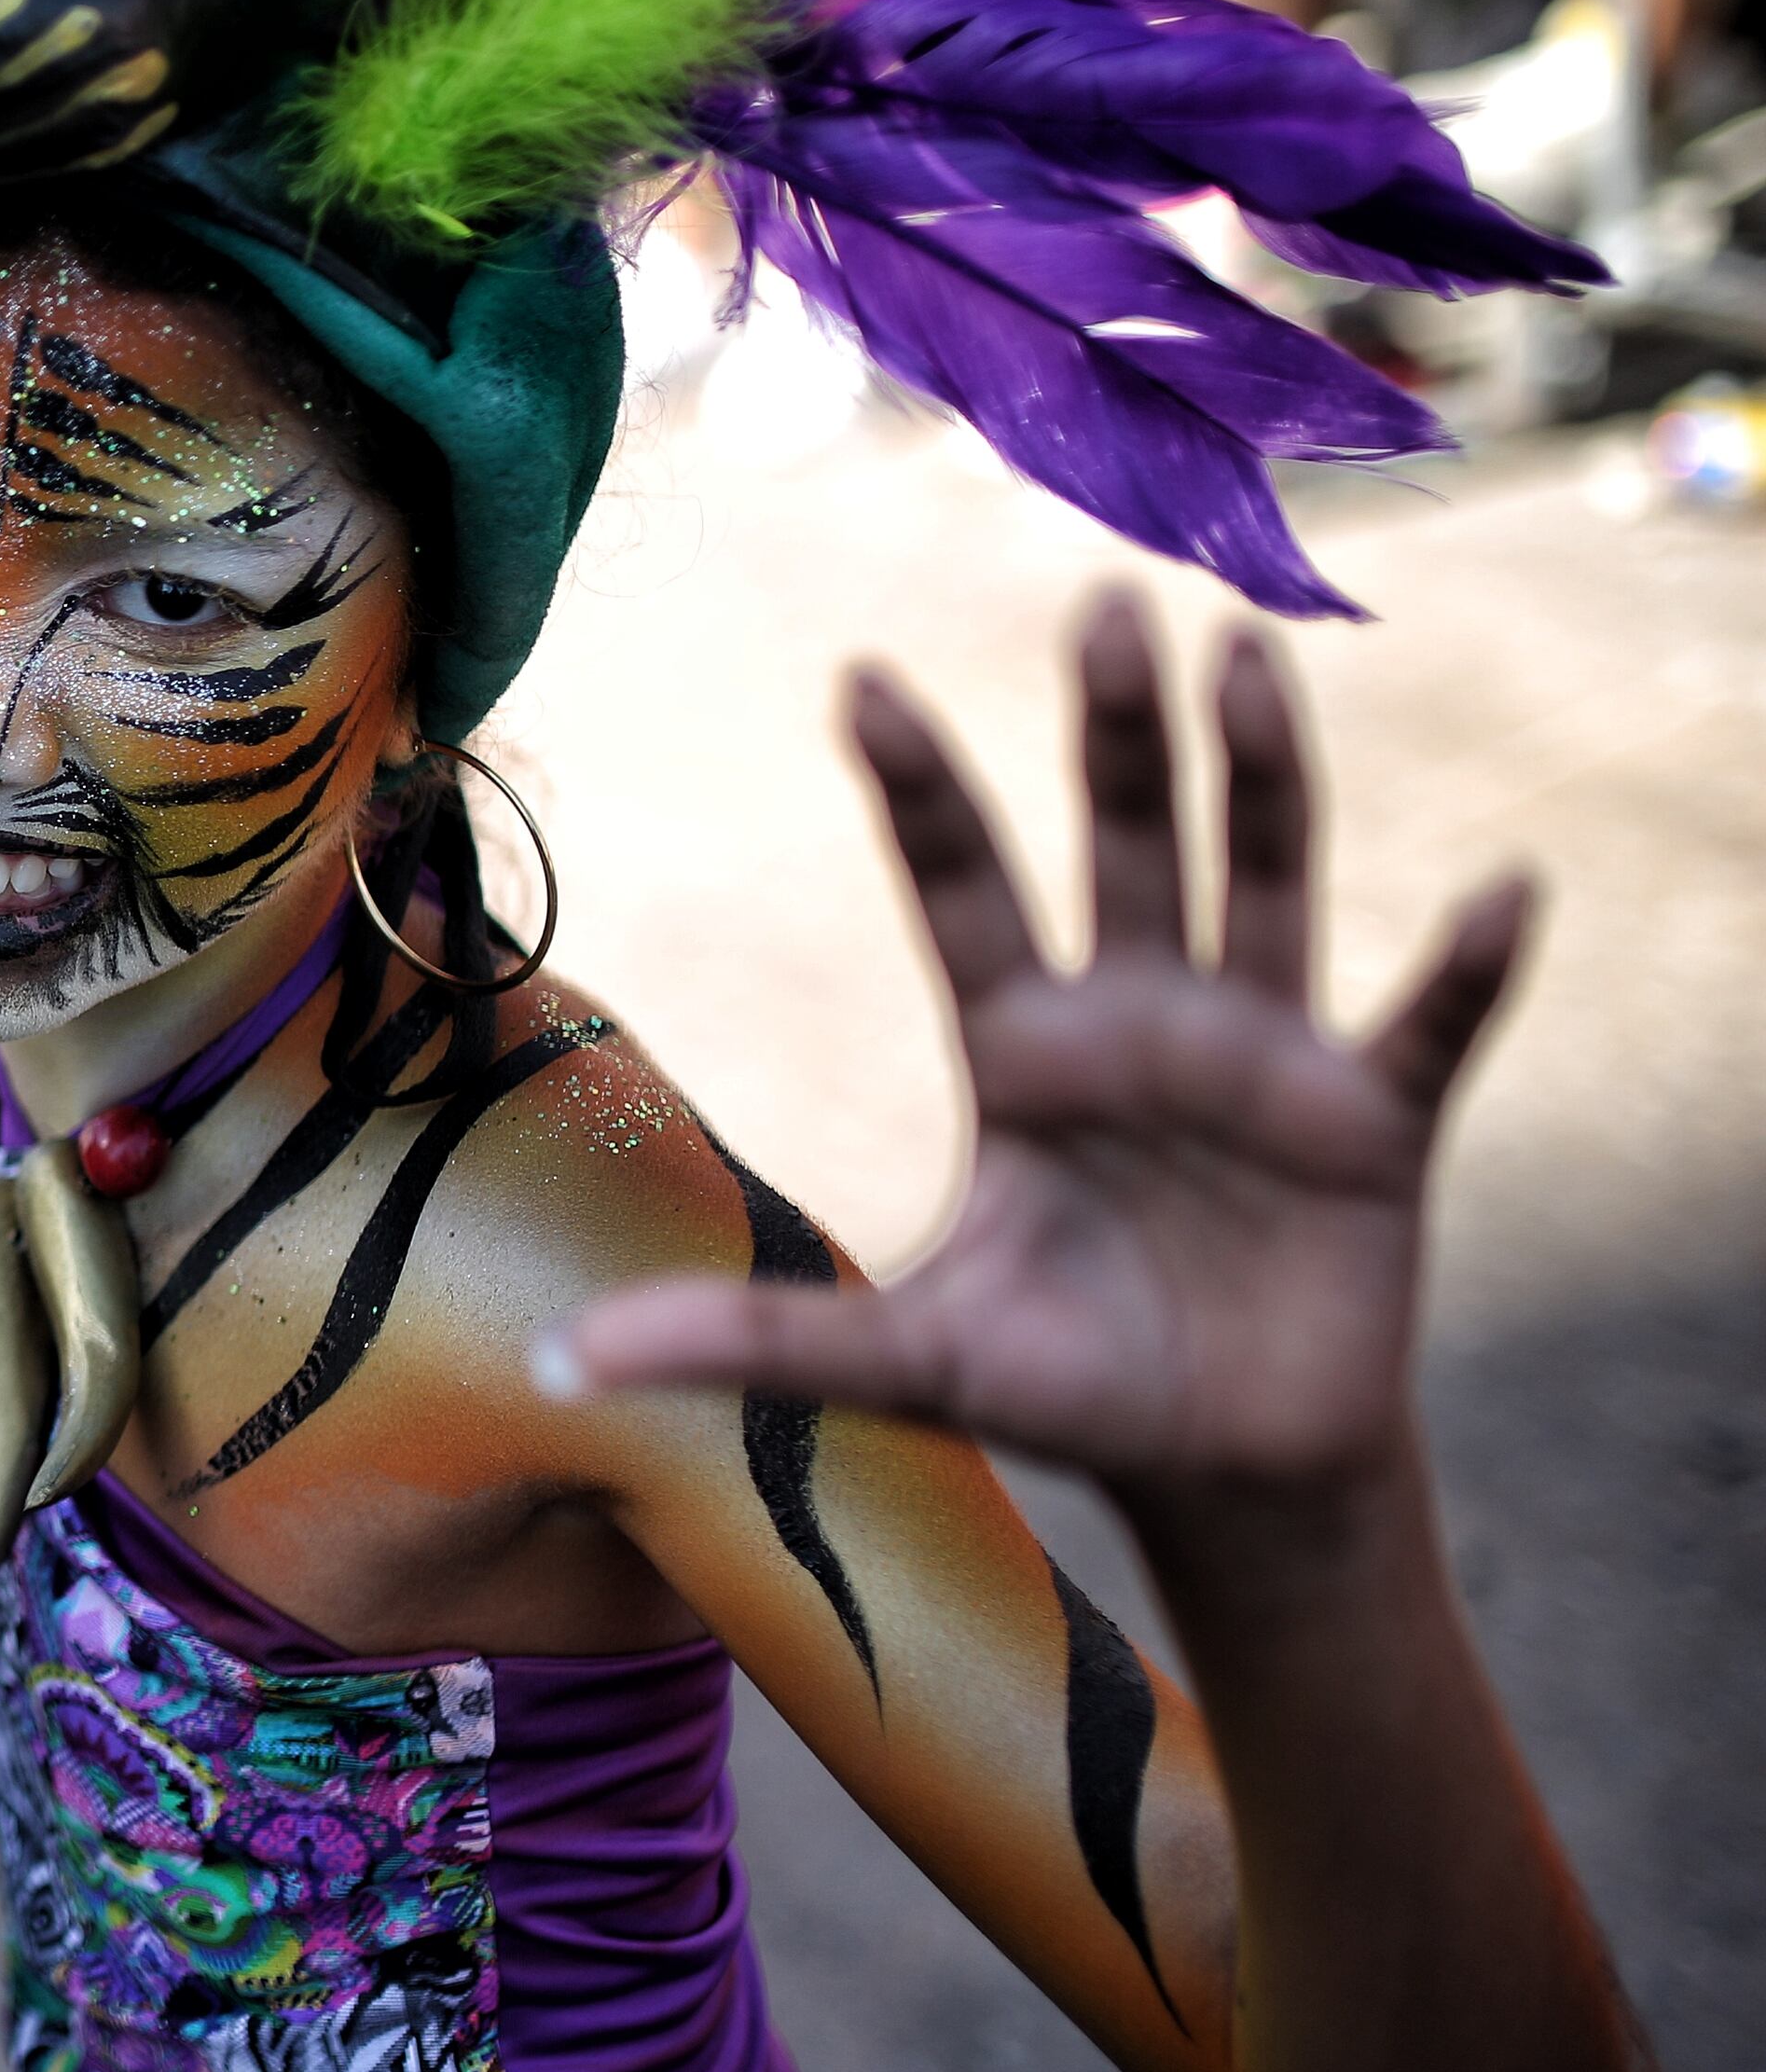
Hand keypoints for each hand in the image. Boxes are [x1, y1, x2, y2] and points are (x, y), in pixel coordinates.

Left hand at [548, 599, 1524, 1508]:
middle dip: (1112, 733)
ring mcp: (1264, 1055)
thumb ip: (757, 1345)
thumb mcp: (902, 1365)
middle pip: (1124, 844)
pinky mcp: (1372, 1125)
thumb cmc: (1064, 1387)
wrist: (1218, 1470)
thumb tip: (570, 1359)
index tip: (861, 680)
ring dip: (1264, 772)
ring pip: (1264, 881)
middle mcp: (1141, 1019)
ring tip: (1249, 655)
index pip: (960, 890)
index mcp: (1023, 1050)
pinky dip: (1465, 967)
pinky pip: (1427, 1028)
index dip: (918, 791)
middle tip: (1102, 600)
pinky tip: (1502, 891)